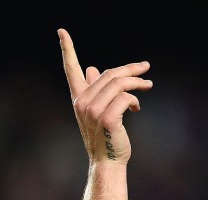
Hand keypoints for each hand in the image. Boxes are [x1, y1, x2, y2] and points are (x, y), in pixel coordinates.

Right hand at [60, 28, 151, 164]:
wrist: (107, 160)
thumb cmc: (104, 135)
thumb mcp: (98, 110)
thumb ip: (95, 88)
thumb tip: (92, 68)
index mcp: (78, 98)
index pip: (70, 69)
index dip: (67, 49)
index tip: (61, 31)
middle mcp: (81, 103)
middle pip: (109, 74)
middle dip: (130, 69)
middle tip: (145, 68)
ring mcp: (93, 111)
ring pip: (119, 84)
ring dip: (137, 84)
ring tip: (147, 87)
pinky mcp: (107, 118)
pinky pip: (126, 97)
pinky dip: (135, 100)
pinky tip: (136, 109)